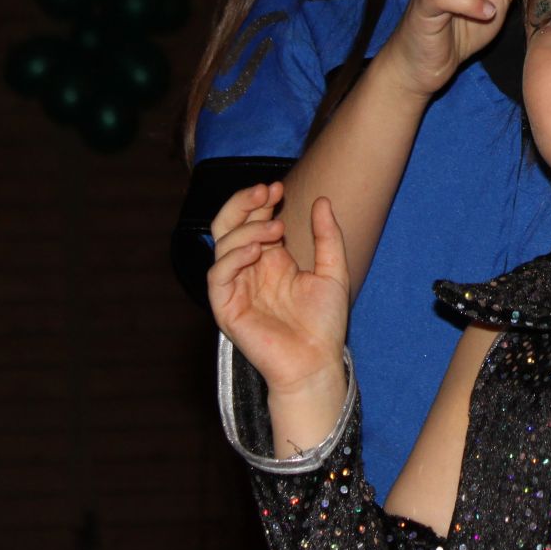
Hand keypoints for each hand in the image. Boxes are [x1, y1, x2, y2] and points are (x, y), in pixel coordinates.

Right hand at [207, 182, 349, 401]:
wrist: (316, 362)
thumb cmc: (325, 323)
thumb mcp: (333, 271)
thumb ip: (327, 236)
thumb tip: (321, 199)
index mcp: (269, 259)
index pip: (252, 219)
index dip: (259, 200)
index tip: (278, 187)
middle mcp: (249, 269)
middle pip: (228, 225)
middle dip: (243, 203)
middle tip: (266, 191)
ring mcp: (235, 287)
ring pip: (222, 245)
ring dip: (246, 230)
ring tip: (276, 229)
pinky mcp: (226, 308)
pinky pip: (217, 276)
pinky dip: (233, 258)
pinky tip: (256, 252)